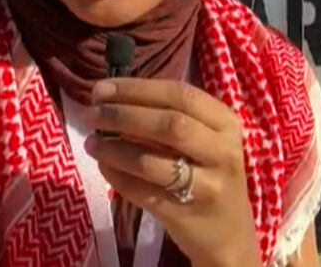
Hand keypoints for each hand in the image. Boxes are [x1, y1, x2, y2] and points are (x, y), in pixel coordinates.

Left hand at [83, 78, 261, 266]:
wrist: (229, 231)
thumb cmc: (211, 173)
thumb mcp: (208, 139)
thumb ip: (175, 116)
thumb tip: (114, 96)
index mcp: (227, 123)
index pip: (182, 95)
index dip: (138, 89)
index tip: (103, 88)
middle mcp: (222, 151)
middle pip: (170, 124)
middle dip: (124, 114)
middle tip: (92, 113)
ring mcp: (207, 184)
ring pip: (152, 161)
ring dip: (114, 148)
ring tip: (91, 141)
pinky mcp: (186, 213)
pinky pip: (142, 191)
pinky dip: (117, 176)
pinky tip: (104, 165)